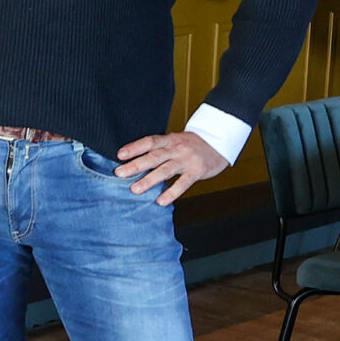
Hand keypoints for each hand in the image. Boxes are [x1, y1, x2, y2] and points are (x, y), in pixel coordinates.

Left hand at [116, 130, 230, 204]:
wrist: (220, 142)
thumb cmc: (194, 144)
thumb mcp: (176, 141)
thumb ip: (160, 150)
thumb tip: (136, 162)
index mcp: (170, 139)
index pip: (149, 141)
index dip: (134, 147)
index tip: (119, 155)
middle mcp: (177, 148)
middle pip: (154, 156)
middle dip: (135, 165)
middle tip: (119, 174)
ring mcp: (187, 159)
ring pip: (165, 170)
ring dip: (149, 180)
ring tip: (135, 189)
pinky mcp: (197, 170)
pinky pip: (183, 182)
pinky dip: (172, 192)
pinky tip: (161, 201)